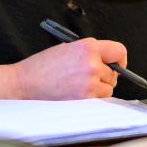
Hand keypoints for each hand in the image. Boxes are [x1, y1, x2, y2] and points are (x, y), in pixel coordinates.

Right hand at [12, 38, 126, 99]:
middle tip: (87, 77)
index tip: (118, 65)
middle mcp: (92, 62)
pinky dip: (92, 98)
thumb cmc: (43, 66)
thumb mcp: (67, 48)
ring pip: (108, 88)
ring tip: (78, 85)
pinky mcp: (86, 98)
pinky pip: (100, 99)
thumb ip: (88, 53)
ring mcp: (90, 81)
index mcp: (88, 46)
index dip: (120, 59)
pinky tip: (76, 93)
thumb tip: (108, 62)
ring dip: (99, 88)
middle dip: (105, 76)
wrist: (26, 82)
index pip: (119, 50)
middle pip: (114, 72)